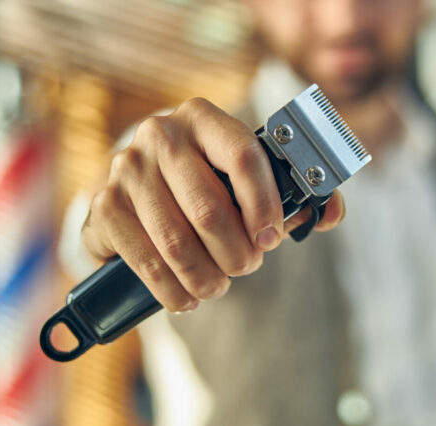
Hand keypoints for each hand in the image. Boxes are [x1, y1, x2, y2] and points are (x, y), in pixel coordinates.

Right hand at [82, 98, 345, 312]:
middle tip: (247, 267)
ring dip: (206, 277)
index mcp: (204, 118)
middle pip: (209, 208)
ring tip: (218, 286)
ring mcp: (126, 168)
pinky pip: (145, 260)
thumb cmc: (205, 185)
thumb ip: (293, 194)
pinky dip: (171, 289)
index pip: (242, 155)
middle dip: (236, 253)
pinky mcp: (104, 205)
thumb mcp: (246, 180)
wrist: (138, 190)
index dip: (264, 205)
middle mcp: (160, 134)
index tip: (272, 239)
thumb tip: (331, 213)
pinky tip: (185, 298)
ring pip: (176, 241)